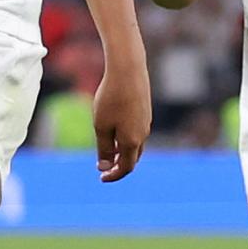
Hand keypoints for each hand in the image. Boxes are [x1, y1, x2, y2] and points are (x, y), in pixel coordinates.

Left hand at [92, 61, 150, 181]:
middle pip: (133, 158)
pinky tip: (116, 129)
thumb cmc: (111, 98)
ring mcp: (146, 122)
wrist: (128, 70)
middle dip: (119, 165)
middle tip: (104, 167)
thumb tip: (105, 167)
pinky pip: (138, 131)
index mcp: (132, 142)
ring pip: (136, 144)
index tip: (101, 178)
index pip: (125, 168)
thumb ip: (104, 149)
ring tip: (109, 149)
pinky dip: (127, 138)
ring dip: (123, 152)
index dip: (113, 176)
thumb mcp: (101, 126)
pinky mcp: (145, 111)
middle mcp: (143, 134)